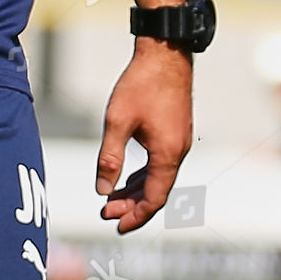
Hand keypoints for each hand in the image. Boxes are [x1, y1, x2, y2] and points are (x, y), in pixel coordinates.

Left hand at [96, 40, 192, 232]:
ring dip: (136, 190)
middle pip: (156, 192)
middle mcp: (178, 152)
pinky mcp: (175, 131)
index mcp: (167, 155)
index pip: (153, 199)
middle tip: (106, 212)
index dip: (135, 216)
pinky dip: (144, 175)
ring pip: (158, 178)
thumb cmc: (142, 84)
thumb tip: (102, 189)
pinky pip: (160, 164)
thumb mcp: (118, 121)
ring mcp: (178, 141)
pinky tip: (127, 177)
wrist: (165, 54)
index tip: (115, 225)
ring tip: (112, 199)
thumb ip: (110, 157)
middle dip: (131, 205)